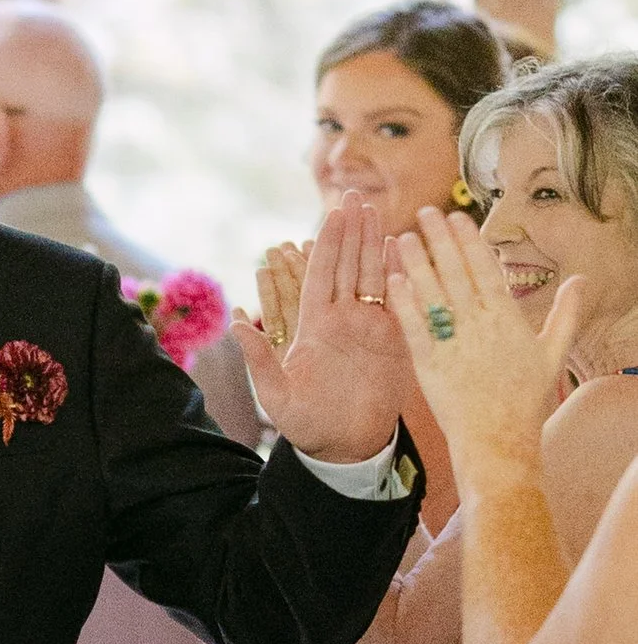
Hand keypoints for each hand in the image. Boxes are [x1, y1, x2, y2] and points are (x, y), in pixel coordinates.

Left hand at [232, 194, 408, 463]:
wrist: (344, 448)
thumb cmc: (307, 426)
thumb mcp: (278, 395)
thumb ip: (261, 359)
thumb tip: (238, 323)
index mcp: (314, 327)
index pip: (320, 275)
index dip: (327, 244)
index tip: (332, 213)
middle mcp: (341, 320)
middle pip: (347, 266)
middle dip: (351, 231)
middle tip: (355, 196)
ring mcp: (369, 328)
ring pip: (372, 277)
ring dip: (375, 245)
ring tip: (379, 212)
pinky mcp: (393, 341)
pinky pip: (399, 302)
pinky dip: (402, 276)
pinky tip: (405, 250)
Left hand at [386, 207, 581, 495]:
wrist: (499, 441)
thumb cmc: (525, 400)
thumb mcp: (552, 354)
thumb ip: (565, 314)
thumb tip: (582, 279)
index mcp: (507, 319)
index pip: (485, 269)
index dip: (469, 240)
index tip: (457, 216)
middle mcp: (479, 326)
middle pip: (456, 273)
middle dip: (439, 240)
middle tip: (424, 212)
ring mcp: (453, 345)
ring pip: (432, 295)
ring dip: (415, 263)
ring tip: (400, 236)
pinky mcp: (429, 366)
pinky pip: (414, 328)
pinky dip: (402, 303)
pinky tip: (391, 280)